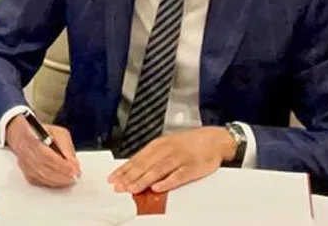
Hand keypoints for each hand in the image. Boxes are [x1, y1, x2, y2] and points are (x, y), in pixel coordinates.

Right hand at [5, 116, 81, 187]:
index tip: (74, 170)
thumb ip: (66, 147)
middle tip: (75, 177)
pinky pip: (40, 183)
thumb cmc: (44, 134)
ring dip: (59, 181)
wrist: (24, 137)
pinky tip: (61, 181)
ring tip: (71, 180)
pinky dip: (52, 183)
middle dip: (62, 175)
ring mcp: (24, 164)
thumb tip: (74, 165)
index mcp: (32, 138)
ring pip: (42, 178)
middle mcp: (25, 152)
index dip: (61, 165)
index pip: (47, 156)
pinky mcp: (26, 174)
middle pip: (44, 169)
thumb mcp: (59, 133)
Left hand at [108, 127, 234, 193]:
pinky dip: (167, 182)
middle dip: (130, 176)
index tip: (113, 178)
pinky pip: (178, 175)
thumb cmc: (188, 144)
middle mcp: (167, 150)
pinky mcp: (192, 168)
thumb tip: (134, 170)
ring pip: (158, 170)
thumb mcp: (167, 145)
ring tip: (132, 189)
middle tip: (118, 186)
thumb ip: (152, 157)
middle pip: (145, 164)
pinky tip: (157, 188)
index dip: (124, 169)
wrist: (214, 140)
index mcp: (159, 144)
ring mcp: (180, 158)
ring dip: (144, 180)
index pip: (137, 158)